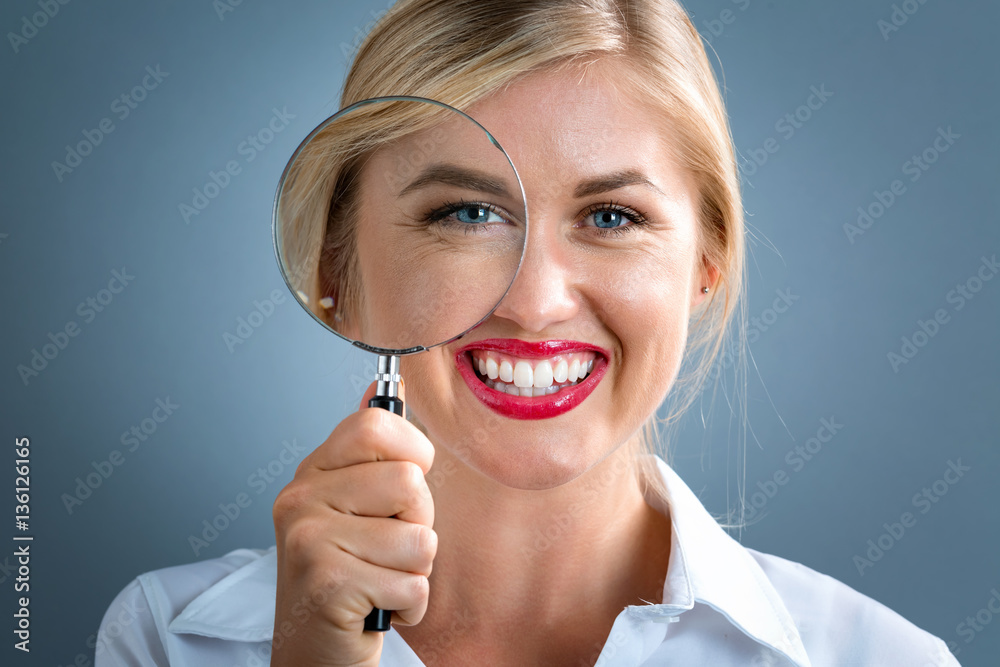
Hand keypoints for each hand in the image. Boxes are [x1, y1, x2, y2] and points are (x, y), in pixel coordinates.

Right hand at [270, 380, 435, 665]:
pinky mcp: (325, 583)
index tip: (400, 492)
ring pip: (420, 537)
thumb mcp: (354, 507)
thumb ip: (371, 453)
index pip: (377, 424)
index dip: (412, 455)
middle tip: (385, 551)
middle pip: (410, 482)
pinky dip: (409, 606)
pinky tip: (377, 607)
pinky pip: (414, 584)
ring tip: (380, 579)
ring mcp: (308, 538)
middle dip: (418, 524)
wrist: (314, 654)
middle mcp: (300, 497)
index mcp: (313, 472)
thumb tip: (384, 386)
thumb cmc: (347, 578)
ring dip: (416, 571)